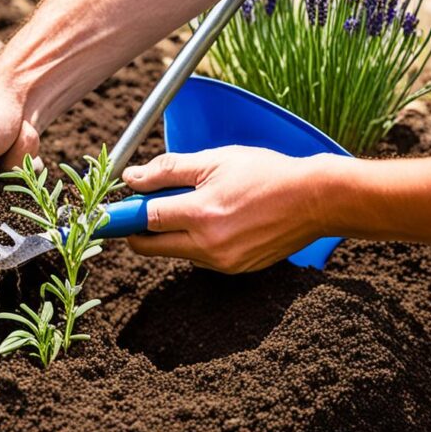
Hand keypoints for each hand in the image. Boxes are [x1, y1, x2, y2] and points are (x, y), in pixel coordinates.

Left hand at [122, 146, 333, 272]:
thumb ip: (167, 170)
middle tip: (143, 209)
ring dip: (170, 233)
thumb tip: (131, 178)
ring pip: (174, 252)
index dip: (126, 212)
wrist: (316, 200)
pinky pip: (199, 258)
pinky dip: (195, 241)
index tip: (114, 208)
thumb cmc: (266, 173)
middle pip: (150, 246)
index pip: (144, 219)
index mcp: (201, 215)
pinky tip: (217, 220)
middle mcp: (208, 246)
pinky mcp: (234, 270)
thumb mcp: (214, 161)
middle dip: (138, 230)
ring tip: (195, 206)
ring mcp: (222, 263)